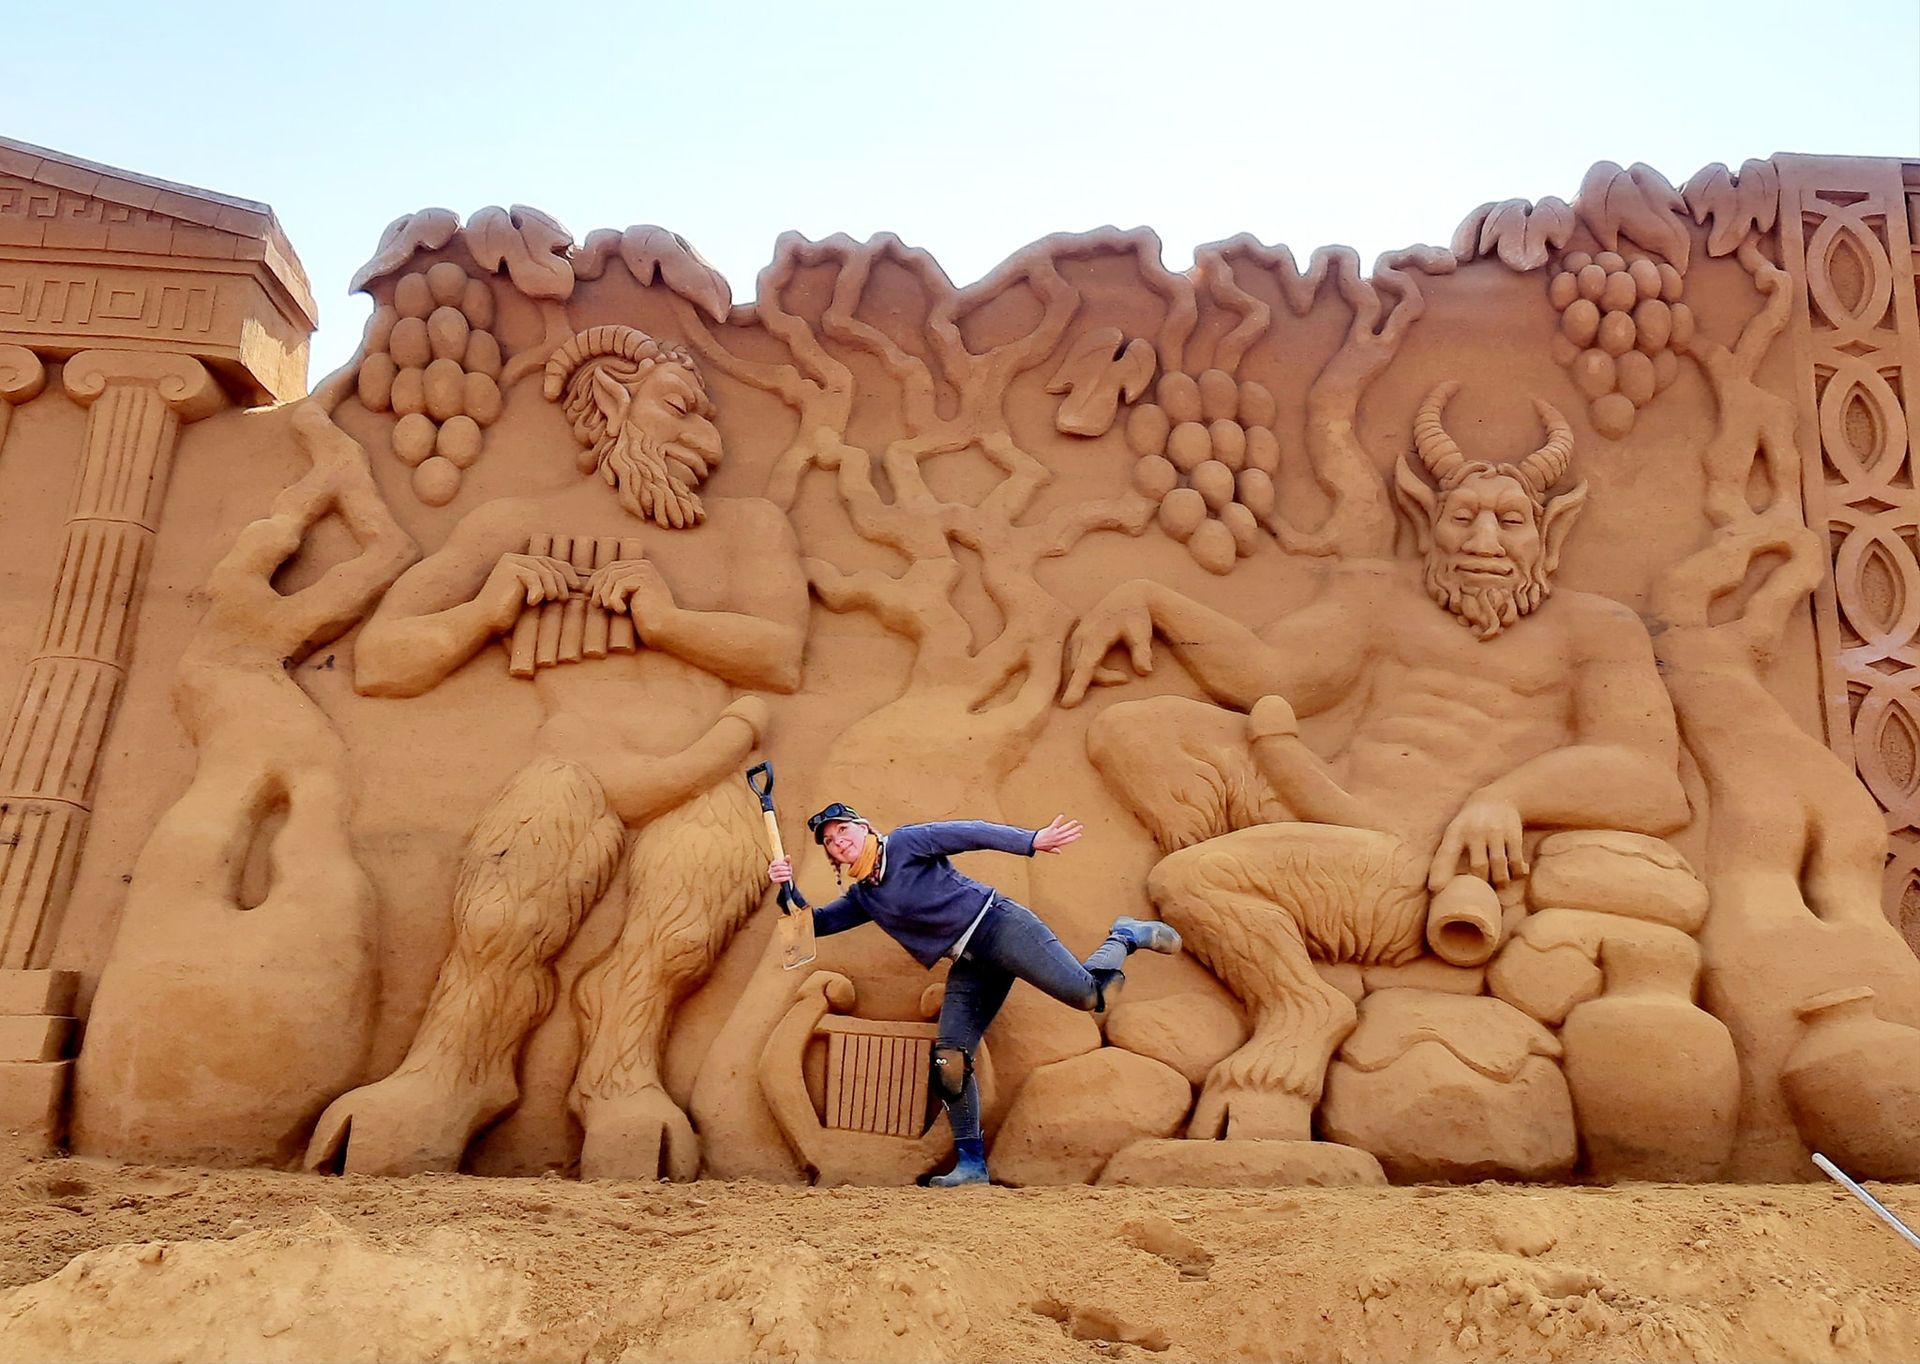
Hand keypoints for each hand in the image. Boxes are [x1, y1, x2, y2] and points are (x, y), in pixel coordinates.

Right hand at [478, 553, 578, 630]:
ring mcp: (512, 562)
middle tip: (564, 598)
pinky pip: (535, 578)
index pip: (550, 561)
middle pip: (549, 564)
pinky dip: (538, 591)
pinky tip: (532, 603)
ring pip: (544, 571)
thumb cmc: (508, 614)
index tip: (576, 587)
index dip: (567, 573)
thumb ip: (547, 587)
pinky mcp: (510, 569)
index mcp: (520, 562)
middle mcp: (515, 558)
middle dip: (562, 581)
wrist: (483, 620)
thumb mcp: (532, 597)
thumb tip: (576, 584)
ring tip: (550, 601)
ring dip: (552, 588)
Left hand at [589, 558, 674, 631]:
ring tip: (607, 608)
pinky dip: (615, 599)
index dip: (597, 580)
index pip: (612, 568)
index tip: (589, 595)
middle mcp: (644, 565)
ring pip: (612, 577)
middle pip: (610, 570)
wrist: (666, 628)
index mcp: (642, 567)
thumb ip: (618, 590)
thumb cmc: (648, 620)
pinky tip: (620, 611)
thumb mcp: (630, 600)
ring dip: (604, 594)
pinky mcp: (643, 580)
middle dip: (598, 586)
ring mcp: (644, 571)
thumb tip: (590, 588)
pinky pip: (619, 585)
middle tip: (595, 603)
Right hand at [768, 856, 792, 883]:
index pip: (775, 863)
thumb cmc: (785, 869)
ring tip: (790, 873)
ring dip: (785, 873)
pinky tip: (789, 877)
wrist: (785, 878)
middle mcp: (770, 870)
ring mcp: (771, 875)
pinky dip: (785, 878)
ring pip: (778, 873)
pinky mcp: (773, 880)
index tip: (787, 864)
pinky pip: (779, 879)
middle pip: (777, 868)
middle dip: (785, 868)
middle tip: (790, 869)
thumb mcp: (786, 864)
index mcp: (772, 864)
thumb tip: (788, 856)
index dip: (781, 863)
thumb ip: (787, 860)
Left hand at [1033, 815, 1083, 853]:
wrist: (1034, 842)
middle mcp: (1058, 838)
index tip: (1080, 834)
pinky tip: (1062, 815)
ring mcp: (1055, 833)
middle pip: (1068, 833)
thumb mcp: (1049, 849)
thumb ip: (1055, 850)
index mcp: (1058, 843)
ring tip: (1075, 821)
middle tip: (1081, 826)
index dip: (1074, 837)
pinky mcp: (1050, 829)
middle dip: (1075, 830)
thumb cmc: (1041, 846)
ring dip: (1070, 824)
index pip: (1069, 840)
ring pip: (1064, 828)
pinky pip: (1055, 823)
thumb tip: (1059, 852)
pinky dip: (1059, 819)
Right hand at [1061, 582, 1154, 706]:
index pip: (1084, 666)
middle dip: (1100, 680)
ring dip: (1094, 677)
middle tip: (1125, 678)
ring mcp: (1076, 637)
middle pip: (1079, 670)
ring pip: (1075, 667)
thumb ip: (1142, 652)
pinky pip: (1075, 662)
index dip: (1077, 686)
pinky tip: (1107, 670)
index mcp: (1095, 636)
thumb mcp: (1142, 633)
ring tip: (1120, 675)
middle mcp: (1081, 636)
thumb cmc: (1136, 616)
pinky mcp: (1076, 639)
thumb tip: (1145, 672)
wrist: (1129, 595)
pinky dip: (1087, 672)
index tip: (1068, 704)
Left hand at [1429, 792, 1527, 890]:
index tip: (1435, 889)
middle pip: (1478, 866)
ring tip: (1499, 885)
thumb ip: (1446, 857)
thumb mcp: (1454, 833)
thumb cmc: (1470, 825)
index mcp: (1455, 832)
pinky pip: (1515, 860)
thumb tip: (1435, 889)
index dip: (1440, 872)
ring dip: (1500, 881)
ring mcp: (1495, 832)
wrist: (1497, 798)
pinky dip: (1517, 872)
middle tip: (1482, 892)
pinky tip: (1515, 874)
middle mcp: (1475, 831)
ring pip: (1499, 865)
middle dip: (1481, 883)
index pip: (1446, 853)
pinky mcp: (1513, 834)